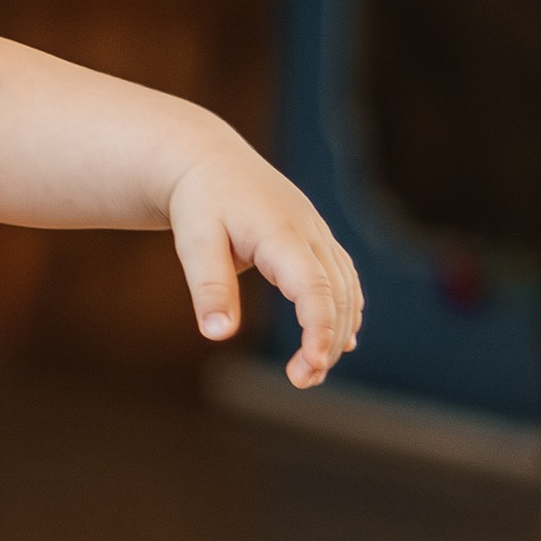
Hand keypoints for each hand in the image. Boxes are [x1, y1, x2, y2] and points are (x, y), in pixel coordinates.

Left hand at [168, 142, 362, 387]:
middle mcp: (309, 232)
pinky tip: (340, 340)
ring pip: (346, 287)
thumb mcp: (193, 241)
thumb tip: (218, 334)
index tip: (313, 365)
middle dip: (328, 341)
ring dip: (338, 331)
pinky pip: (342, 276)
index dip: (320, 328)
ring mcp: (317, 233)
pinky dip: (345, 309)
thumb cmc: (198, 201)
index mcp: (281, 232)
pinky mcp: (314, 237)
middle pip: (337, 294)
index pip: (315, 287)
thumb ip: (209, 286)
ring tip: (312, 371)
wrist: (206, 159)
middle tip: (302, 381)